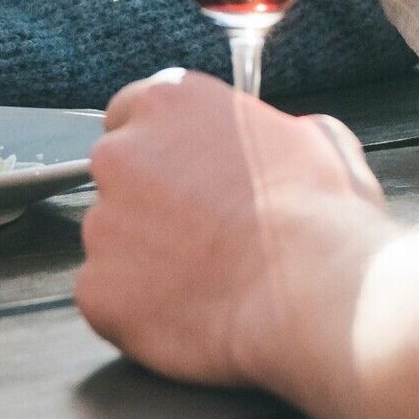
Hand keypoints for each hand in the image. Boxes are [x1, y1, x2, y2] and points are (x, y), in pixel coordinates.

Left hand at [76, 69, 387, 392]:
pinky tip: (191, 315)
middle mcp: (120, 155)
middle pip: (117, 178)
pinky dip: (140, 311)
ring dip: (146, 259)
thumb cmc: (322, 214)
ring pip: (113, 242)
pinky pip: (108, 299)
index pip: (131, 113)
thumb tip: (276, 144)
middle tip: (202, 235)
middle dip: (149, 203)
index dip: (159, 148)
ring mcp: (102, 225)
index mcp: (169, 103)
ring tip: (208, 282)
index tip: (180, 175)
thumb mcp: (316, 138)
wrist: (312, 291)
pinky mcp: (96, 291)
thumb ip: (269, 130)